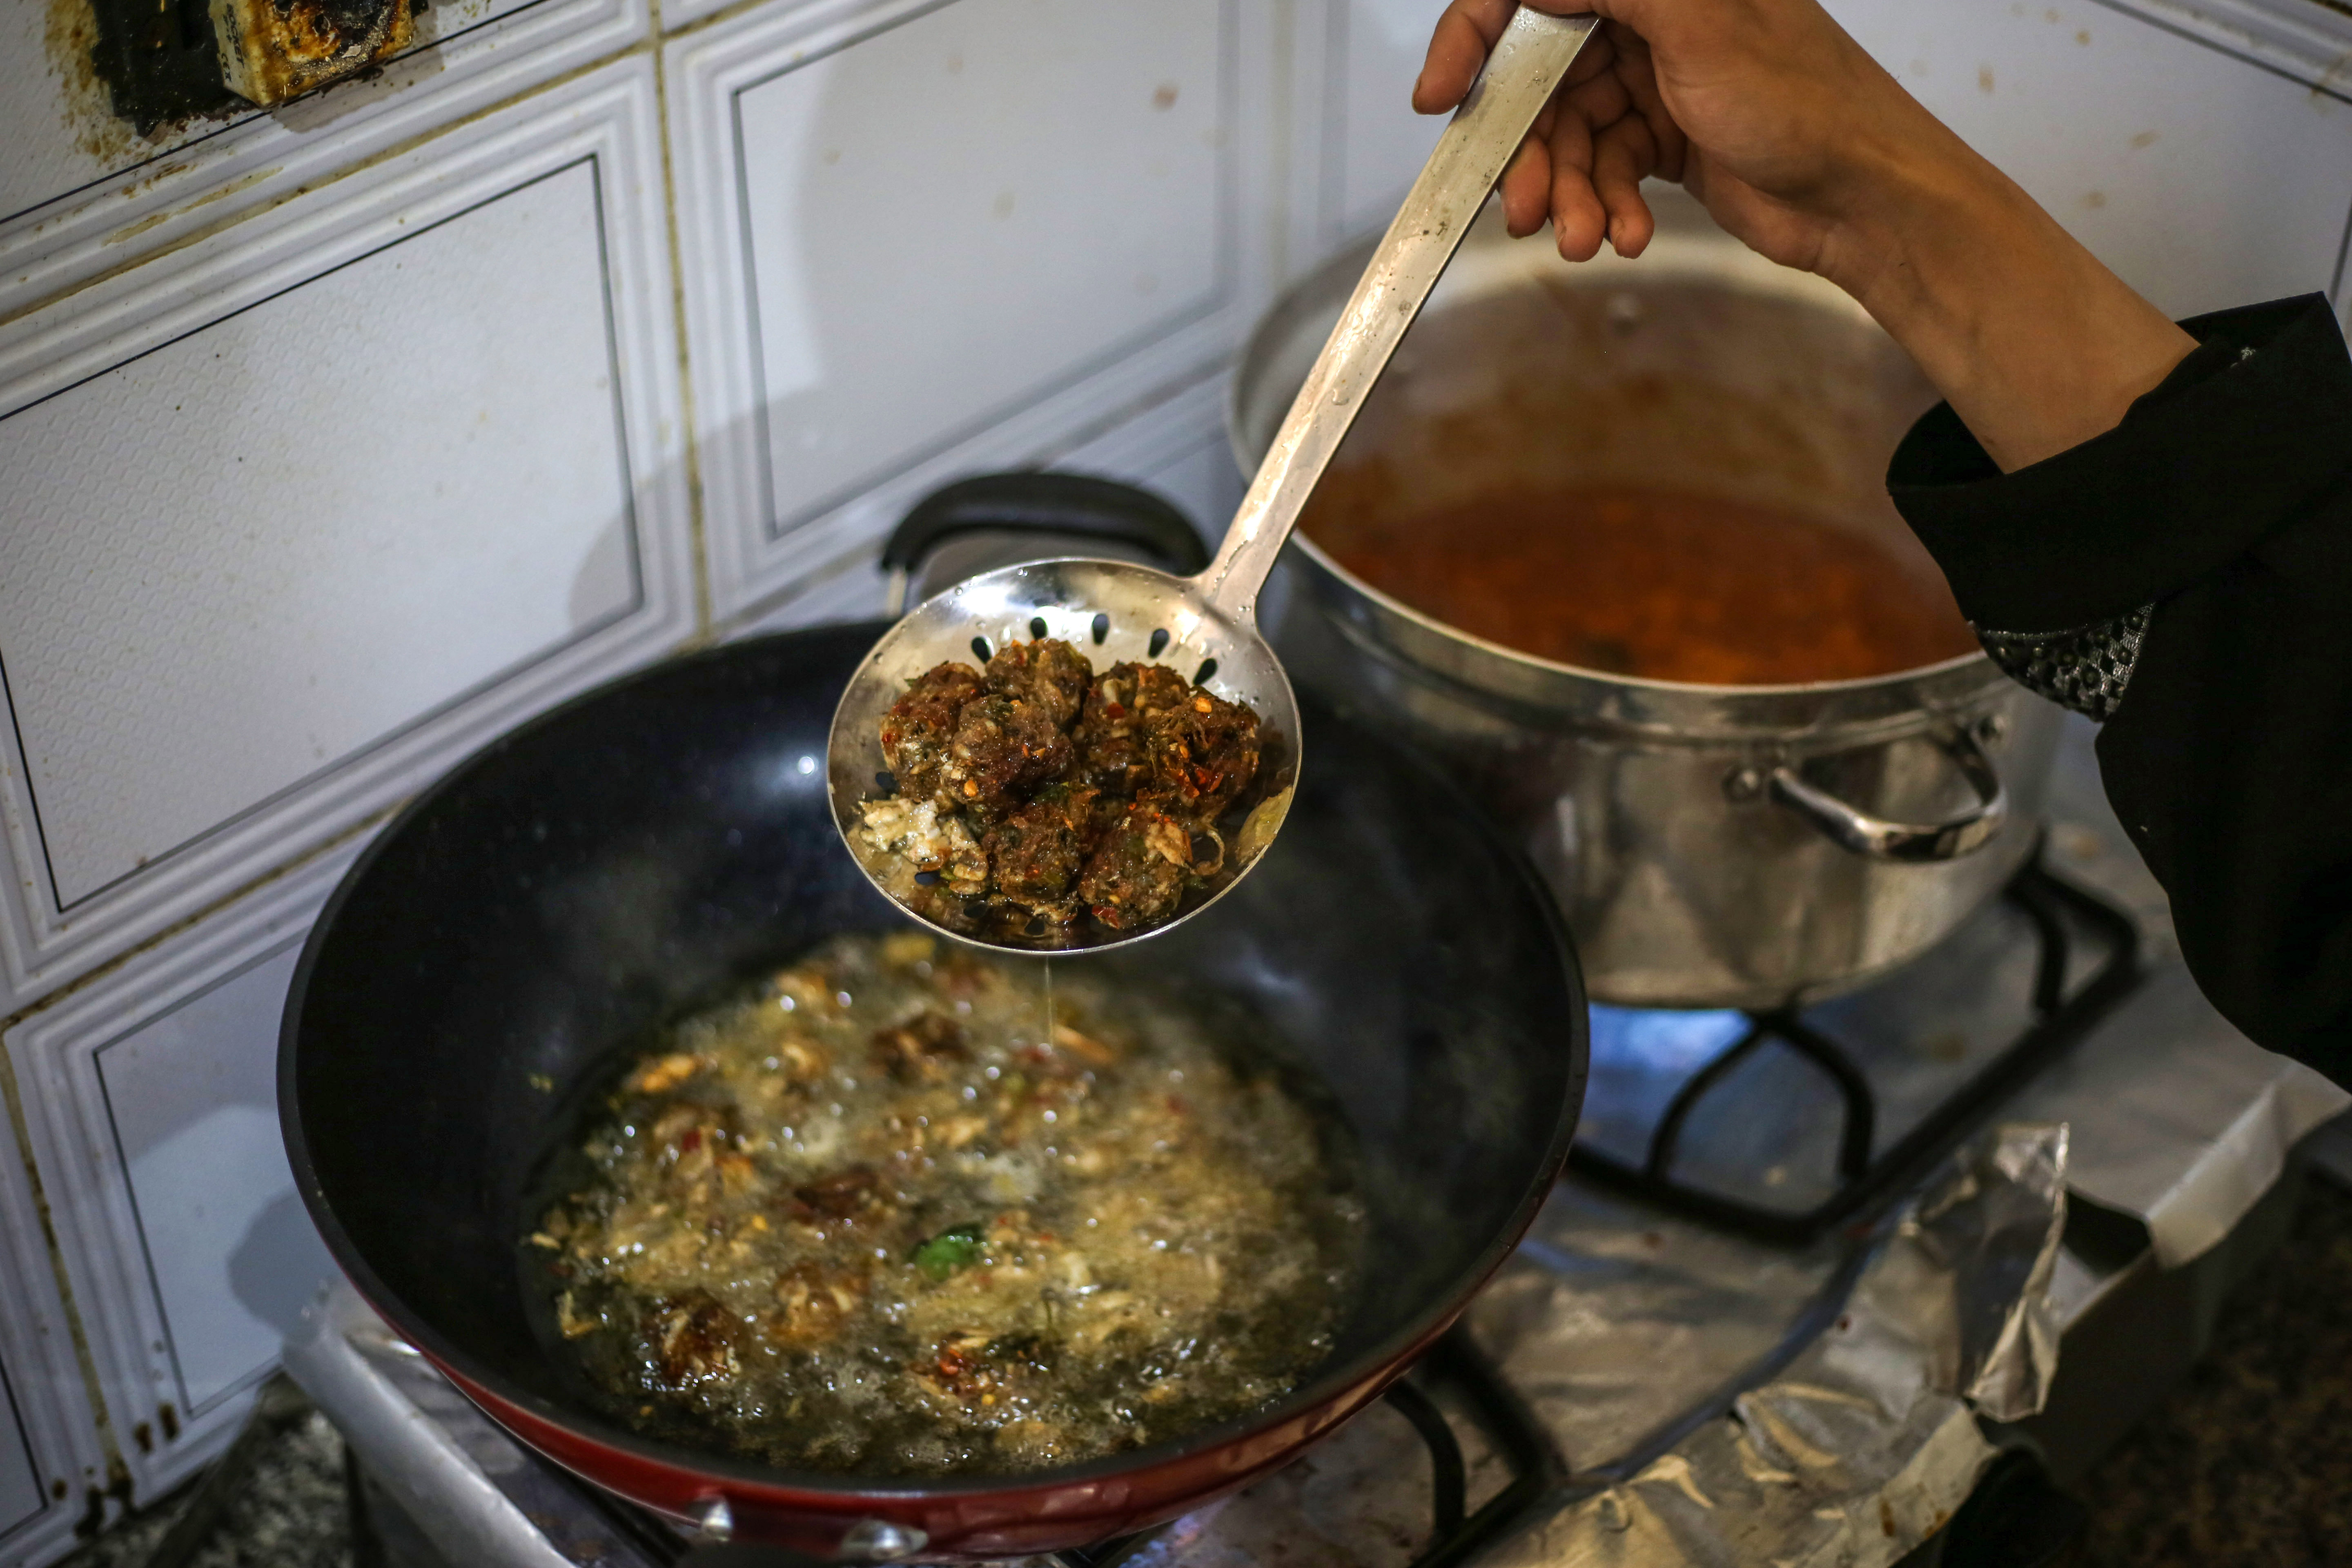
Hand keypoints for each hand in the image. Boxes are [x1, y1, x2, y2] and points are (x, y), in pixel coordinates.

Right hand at [1412, 0, 2196, 470]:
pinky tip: (1627, 235)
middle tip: (1522, 205)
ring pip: (1567, 137)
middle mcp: (1651, 21)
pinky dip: (1603, 207)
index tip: (1440, 98)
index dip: (1473, 38)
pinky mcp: (1663, 139)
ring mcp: (1655, 82)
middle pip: (1542, 79)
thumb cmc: (1809, 107)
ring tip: (1585, 238)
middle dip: (1529, 149)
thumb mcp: (1700, 24)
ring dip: (1567, 193)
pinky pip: (1599, 172)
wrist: (1867, 199)